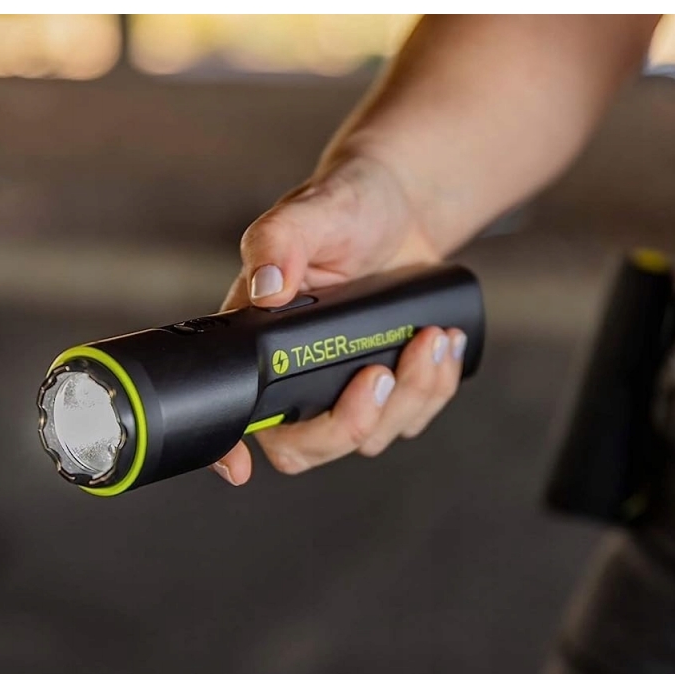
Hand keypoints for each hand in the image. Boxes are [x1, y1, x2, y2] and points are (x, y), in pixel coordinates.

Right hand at [211, 155, 469, 483]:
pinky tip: (444, 344)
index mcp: (258, 341)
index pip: (233, 408)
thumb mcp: (311, 212)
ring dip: (409, 397)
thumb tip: (267, 287)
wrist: (403, 208)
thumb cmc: (346, 206)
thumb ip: (279, 242)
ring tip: (431, 338)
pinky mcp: (388, 388)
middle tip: (382, 371)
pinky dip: (433, 390)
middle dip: (351, 422)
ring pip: (368, 437)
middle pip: (305, 446)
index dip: (230, 446)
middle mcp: (294, 375)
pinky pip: (409, 419)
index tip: (241, 467)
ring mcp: (341, 387)